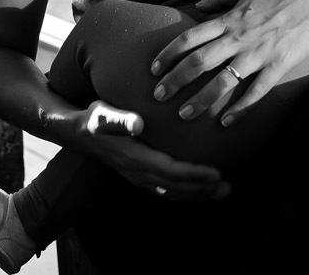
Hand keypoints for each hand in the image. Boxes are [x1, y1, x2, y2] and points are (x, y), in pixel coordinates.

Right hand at [77, 100, 230, 201]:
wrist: (80, 133)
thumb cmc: (96, 119)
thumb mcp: (104, 114)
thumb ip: (120, 119)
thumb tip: (137, 123)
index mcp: (135, 158)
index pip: (171, 170)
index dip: (194, 174)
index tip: (216, 173)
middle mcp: (138, 172)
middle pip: (176, 186)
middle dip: (203, 188)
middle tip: (228, 187)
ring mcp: (139, 177)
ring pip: (173, 192)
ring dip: (198, 194)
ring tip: (222, 193)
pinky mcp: (140, 176)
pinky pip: (166, 190)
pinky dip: (185, 194)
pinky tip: (201, 192)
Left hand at [149, 0, 308, 126]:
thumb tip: (198, 6)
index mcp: (230, 18)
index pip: (190, 38)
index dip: (168, 54)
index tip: (153, 68)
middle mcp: (239, 38)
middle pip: (199, 62)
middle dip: (175, 81)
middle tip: (158, 97)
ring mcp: (259, 54)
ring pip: (223, 82)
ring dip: (200, 100)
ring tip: (184, 115)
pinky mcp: (279, 66)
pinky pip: (256, 92)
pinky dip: (240, 108)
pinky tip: (226, 122)